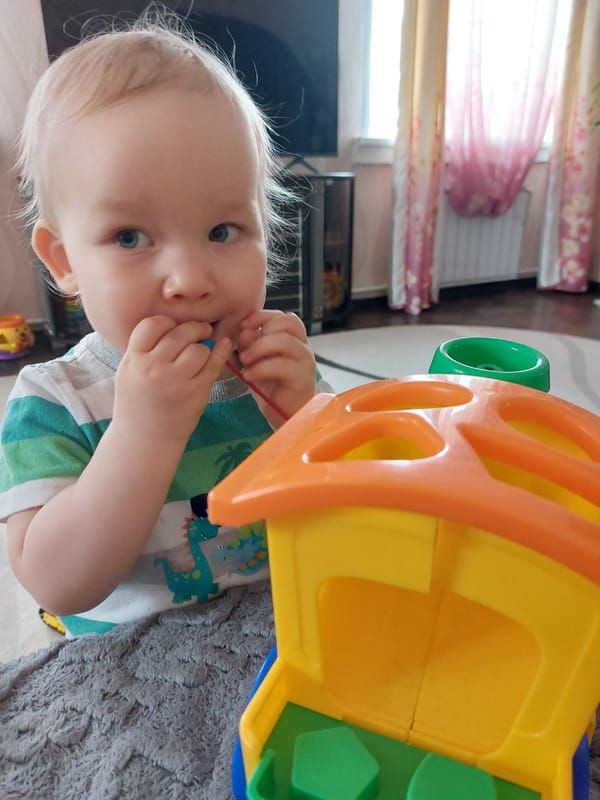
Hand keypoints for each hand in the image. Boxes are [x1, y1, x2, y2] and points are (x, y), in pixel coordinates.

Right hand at [113, 316, 230, 444]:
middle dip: (193, 329)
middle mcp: (153, 369)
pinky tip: (224, 346)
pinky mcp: (196, 393)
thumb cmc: (137, 404)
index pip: (152, 325)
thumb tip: (174, 324)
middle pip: (180, 333)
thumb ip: (145, 349)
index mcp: (133, 361)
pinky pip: (214, 365)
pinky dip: (222, 353)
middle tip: (200, 331)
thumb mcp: (129, 373)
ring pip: (199, 348)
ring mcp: (176, 382)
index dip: (167, 322)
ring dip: (204, 348)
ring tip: (200, 355)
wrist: (145, 440)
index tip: (174, 327)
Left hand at [236, 310, 315, 426]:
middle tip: (244, 349)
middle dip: (261, 331)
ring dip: (259, 348)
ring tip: (245, 361)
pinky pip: (282, 364)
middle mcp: (303, 347)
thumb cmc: (272, 386)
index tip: (243, 325)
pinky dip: (261, 368)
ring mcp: (306, 361)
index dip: (262, 316)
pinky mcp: (303, 377)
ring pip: (285, 341)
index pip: (283, 316)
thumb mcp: (255, 361)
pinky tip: (249, 376)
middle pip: (288, 323)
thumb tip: (245, 330)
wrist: (284, 414)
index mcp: (294, 339)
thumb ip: (250, 344)